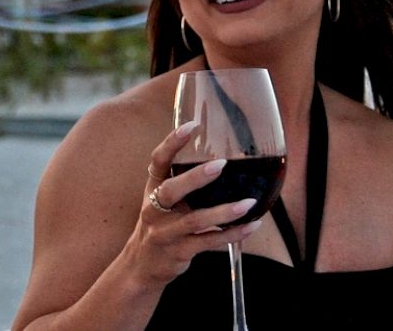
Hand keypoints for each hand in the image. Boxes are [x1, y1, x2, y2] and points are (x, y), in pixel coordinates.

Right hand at [125, 121, 265, 285]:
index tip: (191, 126)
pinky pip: (208, 242)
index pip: (158, 162)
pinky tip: (251, 226)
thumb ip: (182, 182)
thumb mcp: (162, 200)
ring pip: (194, 220)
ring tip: (248, 203)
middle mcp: (155, 209)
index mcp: (152, 189)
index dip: (171, 143)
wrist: (141, 265)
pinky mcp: (179, 252)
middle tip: (221, 165)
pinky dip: (231, 234)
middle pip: (171, 191)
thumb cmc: (161, 224)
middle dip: (195, 178)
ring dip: (223, 212)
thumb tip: (222, 157)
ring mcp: (165, 233)